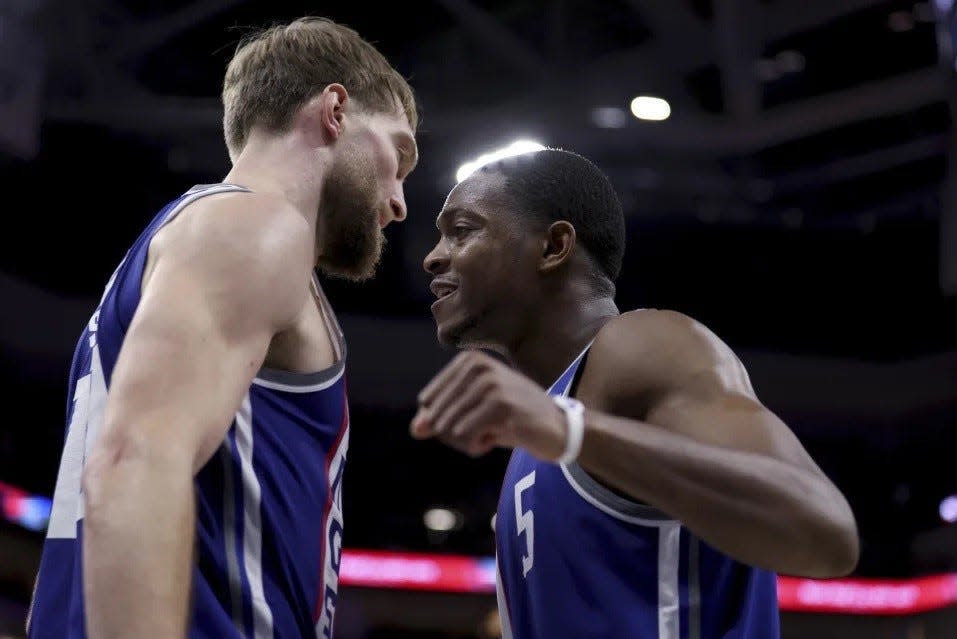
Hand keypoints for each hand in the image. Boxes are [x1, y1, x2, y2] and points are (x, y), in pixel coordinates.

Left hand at [410, 350, 568, 459]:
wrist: (558, 428)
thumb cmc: (511, 419)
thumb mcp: (472, 414)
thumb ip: (439, 419)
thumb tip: (415, 429)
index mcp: (469, 361)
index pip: (428, 400)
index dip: (442, 421)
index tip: (471, 419)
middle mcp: (479, 366)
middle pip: (436, 415)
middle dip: (454, 434)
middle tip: (482, 431)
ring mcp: (491, 383)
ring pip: (449, 428)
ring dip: (467, 442)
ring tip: (491, 433)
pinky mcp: (501, 405)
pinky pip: (465, 437)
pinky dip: (476, 446)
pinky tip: (496, 439)